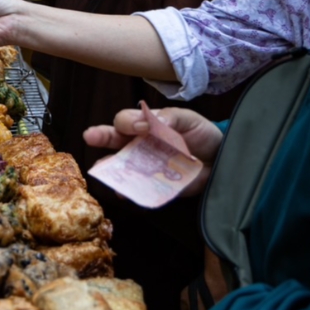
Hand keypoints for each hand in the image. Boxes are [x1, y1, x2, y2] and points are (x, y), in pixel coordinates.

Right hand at [84, 107, 222, 196]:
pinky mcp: (152, 185)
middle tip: (90, 136)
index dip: (128, 122)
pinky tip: (123, 192)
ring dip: (110, 167)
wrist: (220, 160)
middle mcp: (139, 144)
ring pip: (119, 165)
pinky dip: (127, 191)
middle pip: (114, 139)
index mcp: (145, 124)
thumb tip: (148, 121)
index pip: (126, 119)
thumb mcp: (188, 119)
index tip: (138, 128)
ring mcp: (143, 165)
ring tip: (102, 169)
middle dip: (101, 136)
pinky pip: (135, 188)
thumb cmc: (201, 134)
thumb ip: (170, 118)